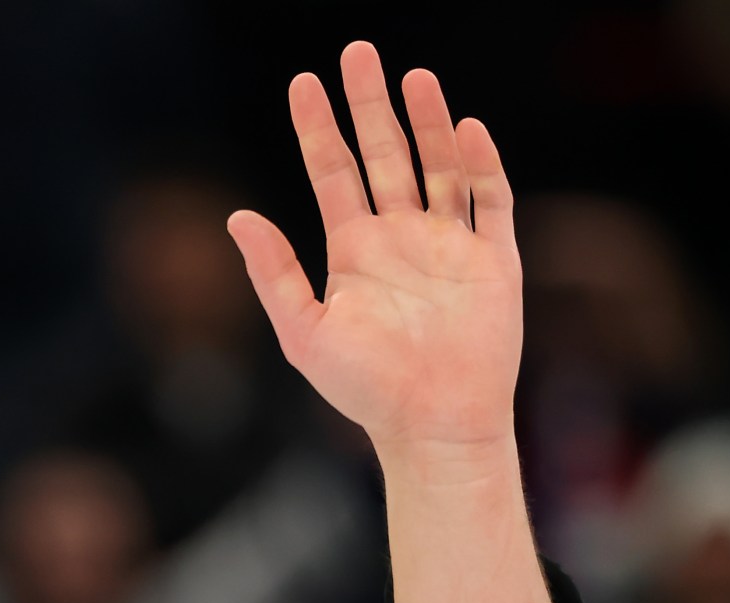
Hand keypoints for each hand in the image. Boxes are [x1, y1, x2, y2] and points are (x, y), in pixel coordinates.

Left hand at [227, 41, 520, 455]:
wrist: (433, 424)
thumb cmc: (365, 388)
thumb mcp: (304, 332)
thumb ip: (273, 273)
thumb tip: (236, 217)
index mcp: (354, 252)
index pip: (333, 172)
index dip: (318, 128)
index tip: (303, 82)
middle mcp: (401, 239)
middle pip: (384, 154)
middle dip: (370, 104)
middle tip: (357, 52)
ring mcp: (448, 246)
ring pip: (438, 166)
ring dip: (428, 122)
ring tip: (413, 76)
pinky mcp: (493, 261)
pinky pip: (489, 201)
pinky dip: (481, 165)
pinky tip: (466, 129)